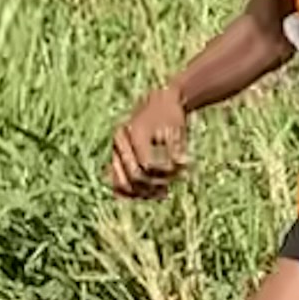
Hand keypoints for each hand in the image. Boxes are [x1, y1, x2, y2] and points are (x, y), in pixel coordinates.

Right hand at [111, 80, 188, 199]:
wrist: (159, 104)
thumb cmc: (170, 116)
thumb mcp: (177, 128)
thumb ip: (178, 147)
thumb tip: (182, 164)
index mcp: (134, 132)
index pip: (147, 165)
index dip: (166, 173)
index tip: (182, 169)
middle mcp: (120, 142)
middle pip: (134, 176)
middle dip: (156, 183)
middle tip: (174, 181)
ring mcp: (115, 151)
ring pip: (123, 183)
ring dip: (144, 193)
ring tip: (163, 193)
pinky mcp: (116, 159)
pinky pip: (118, 182)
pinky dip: (132, 193)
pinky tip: (150, 195)